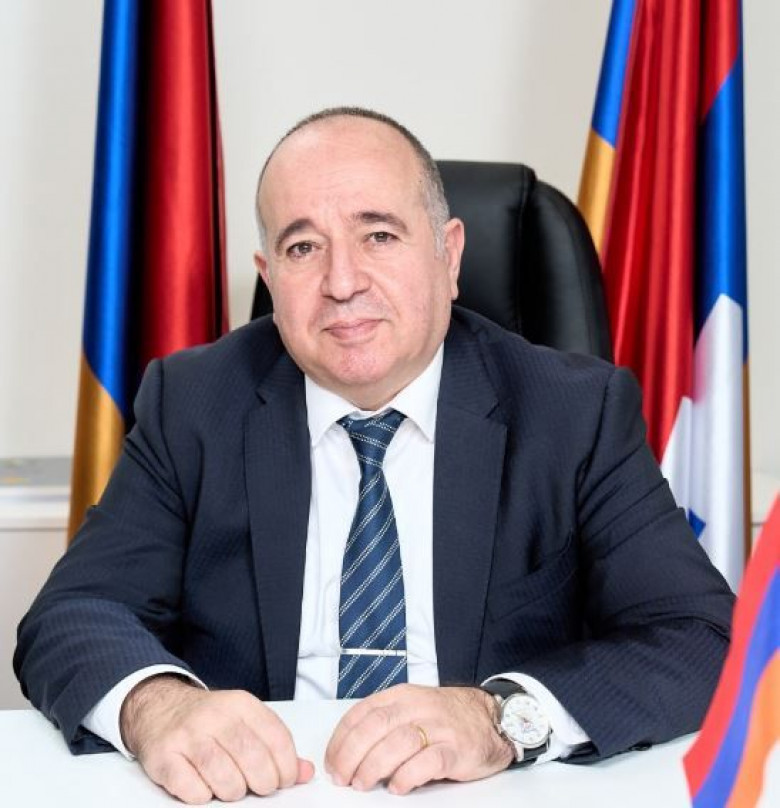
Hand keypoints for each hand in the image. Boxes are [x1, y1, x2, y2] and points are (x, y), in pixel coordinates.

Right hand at [120, 675, 313, 803]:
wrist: (159, 707)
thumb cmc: (208, 721)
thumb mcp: (244, 721)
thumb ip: (275, 745)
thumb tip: (305, 772)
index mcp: (241, 704)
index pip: (277, 739)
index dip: (287, 767)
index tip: (285, 780)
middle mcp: (215, 716)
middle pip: (252, 759)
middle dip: (263, 783)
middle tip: (260, 787)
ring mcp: (187, 735)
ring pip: (224, 777)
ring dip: (233, 791)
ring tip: (232, 787)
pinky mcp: (163, 756)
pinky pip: (192, 790)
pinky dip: (203, 796)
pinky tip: (205, 787)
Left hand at [324, 683, 513, 793]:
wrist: (491, 718)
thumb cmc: (445, 717)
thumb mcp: (412, 708)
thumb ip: (384, 723)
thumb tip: (349, 753)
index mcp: (402, 696)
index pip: (363, 712)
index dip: (341, 738)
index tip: (331, 761)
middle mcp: (418, 707)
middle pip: (376, 726)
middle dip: (352, 754)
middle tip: (341, 777)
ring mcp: (439, 727)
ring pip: (399, 742)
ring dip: (374, 765)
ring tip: (362, 783)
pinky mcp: (457, 749)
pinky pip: (428, 761)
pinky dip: (408, 775)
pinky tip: (398, 787)